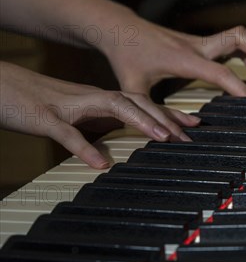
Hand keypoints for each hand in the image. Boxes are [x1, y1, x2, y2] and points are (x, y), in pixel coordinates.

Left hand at [0, 0, 245, 96]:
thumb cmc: (126, 59)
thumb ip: (154, 115)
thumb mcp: (133, 91)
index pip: (220, 71)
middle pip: (239, 39)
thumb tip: (177, 137)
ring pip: (239, 38)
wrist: (121, 29)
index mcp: (183, 58)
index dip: (239, 86)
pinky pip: (232, 43)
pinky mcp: (202, 41)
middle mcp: (197, 45)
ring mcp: (201, 40)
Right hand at [0, 62, 199, 168]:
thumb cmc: (35, 102)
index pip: (141, 103)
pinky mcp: (44, 118)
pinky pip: (67, 133)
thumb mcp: (74, 117)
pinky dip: (85, 148)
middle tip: (187, 136)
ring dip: (140, 122)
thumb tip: (115, 147)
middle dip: (165, 118)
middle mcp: (91, 98)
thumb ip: (95, 128)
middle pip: (135, 102)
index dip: (168, 113)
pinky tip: (100, 163)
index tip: (193, 124)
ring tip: (162, 139)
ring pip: (112, 107)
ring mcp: (69, 106)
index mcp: (99, 99)